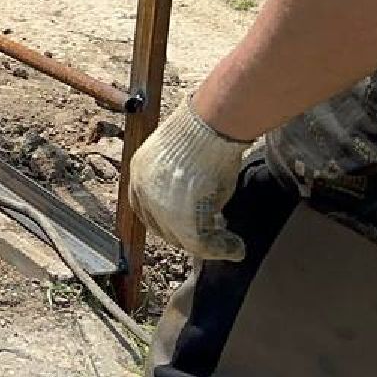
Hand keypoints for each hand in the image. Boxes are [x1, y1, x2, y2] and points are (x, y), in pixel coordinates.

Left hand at [128, 99, 252, 261]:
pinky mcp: (181, 219)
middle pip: (162, 227)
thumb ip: (179, 180)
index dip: (166, 221)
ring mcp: (161, 206)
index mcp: (140, 172)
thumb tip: (196, 197)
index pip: (145, 207)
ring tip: (229, 245)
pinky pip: (200, 243)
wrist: (210, 127)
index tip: (188, 226)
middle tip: (212, 238)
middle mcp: (145, 191)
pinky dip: (220, 248)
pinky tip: (235, 247)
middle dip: (186, 235)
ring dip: (207, 246)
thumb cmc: (203, 133)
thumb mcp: (181, 157)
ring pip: (182, 238)